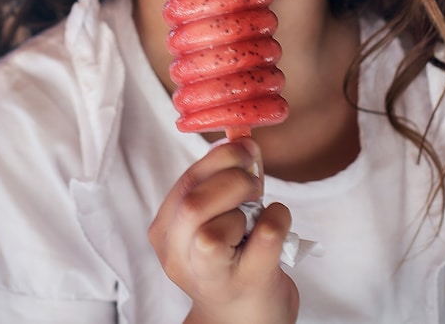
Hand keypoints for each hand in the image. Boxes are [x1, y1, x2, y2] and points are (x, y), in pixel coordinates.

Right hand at [149, 138, 298, 323]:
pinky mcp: (248, 283)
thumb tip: (241, 140)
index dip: (217, 158)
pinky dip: (278, 217)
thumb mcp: (213, 220)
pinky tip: (276, 223)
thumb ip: (219, 183)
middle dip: (232, 178)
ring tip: (258, 208)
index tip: (244, 149)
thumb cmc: (231, 262)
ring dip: (248, 203)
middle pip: (193, 205)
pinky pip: (265, 236)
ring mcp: (213, 276)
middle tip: (254, 182)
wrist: (242, 320)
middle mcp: (180, 260)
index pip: (184, 185)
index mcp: (166, 236)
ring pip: (214, 229)